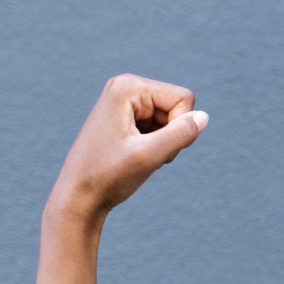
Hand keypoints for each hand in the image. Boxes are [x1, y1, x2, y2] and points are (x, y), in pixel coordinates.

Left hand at [47, 74, 207, 221]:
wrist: (79, 196)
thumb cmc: (107, 176)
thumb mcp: (149, 156)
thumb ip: (180, 135)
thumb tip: (204, 117)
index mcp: (128, 87)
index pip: (183, 99)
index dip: (180, 127)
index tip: (155, 147)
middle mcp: (125, 87)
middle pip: (177, 107)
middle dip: (171, 135)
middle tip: (146, 154)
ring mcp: (124, 102)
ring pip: (170, 119)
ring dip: (164, 142)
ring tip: (139, 157)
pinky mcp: (126, 117)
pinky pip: (159, 126)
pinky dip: (155, 145)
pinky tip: (136, 156)